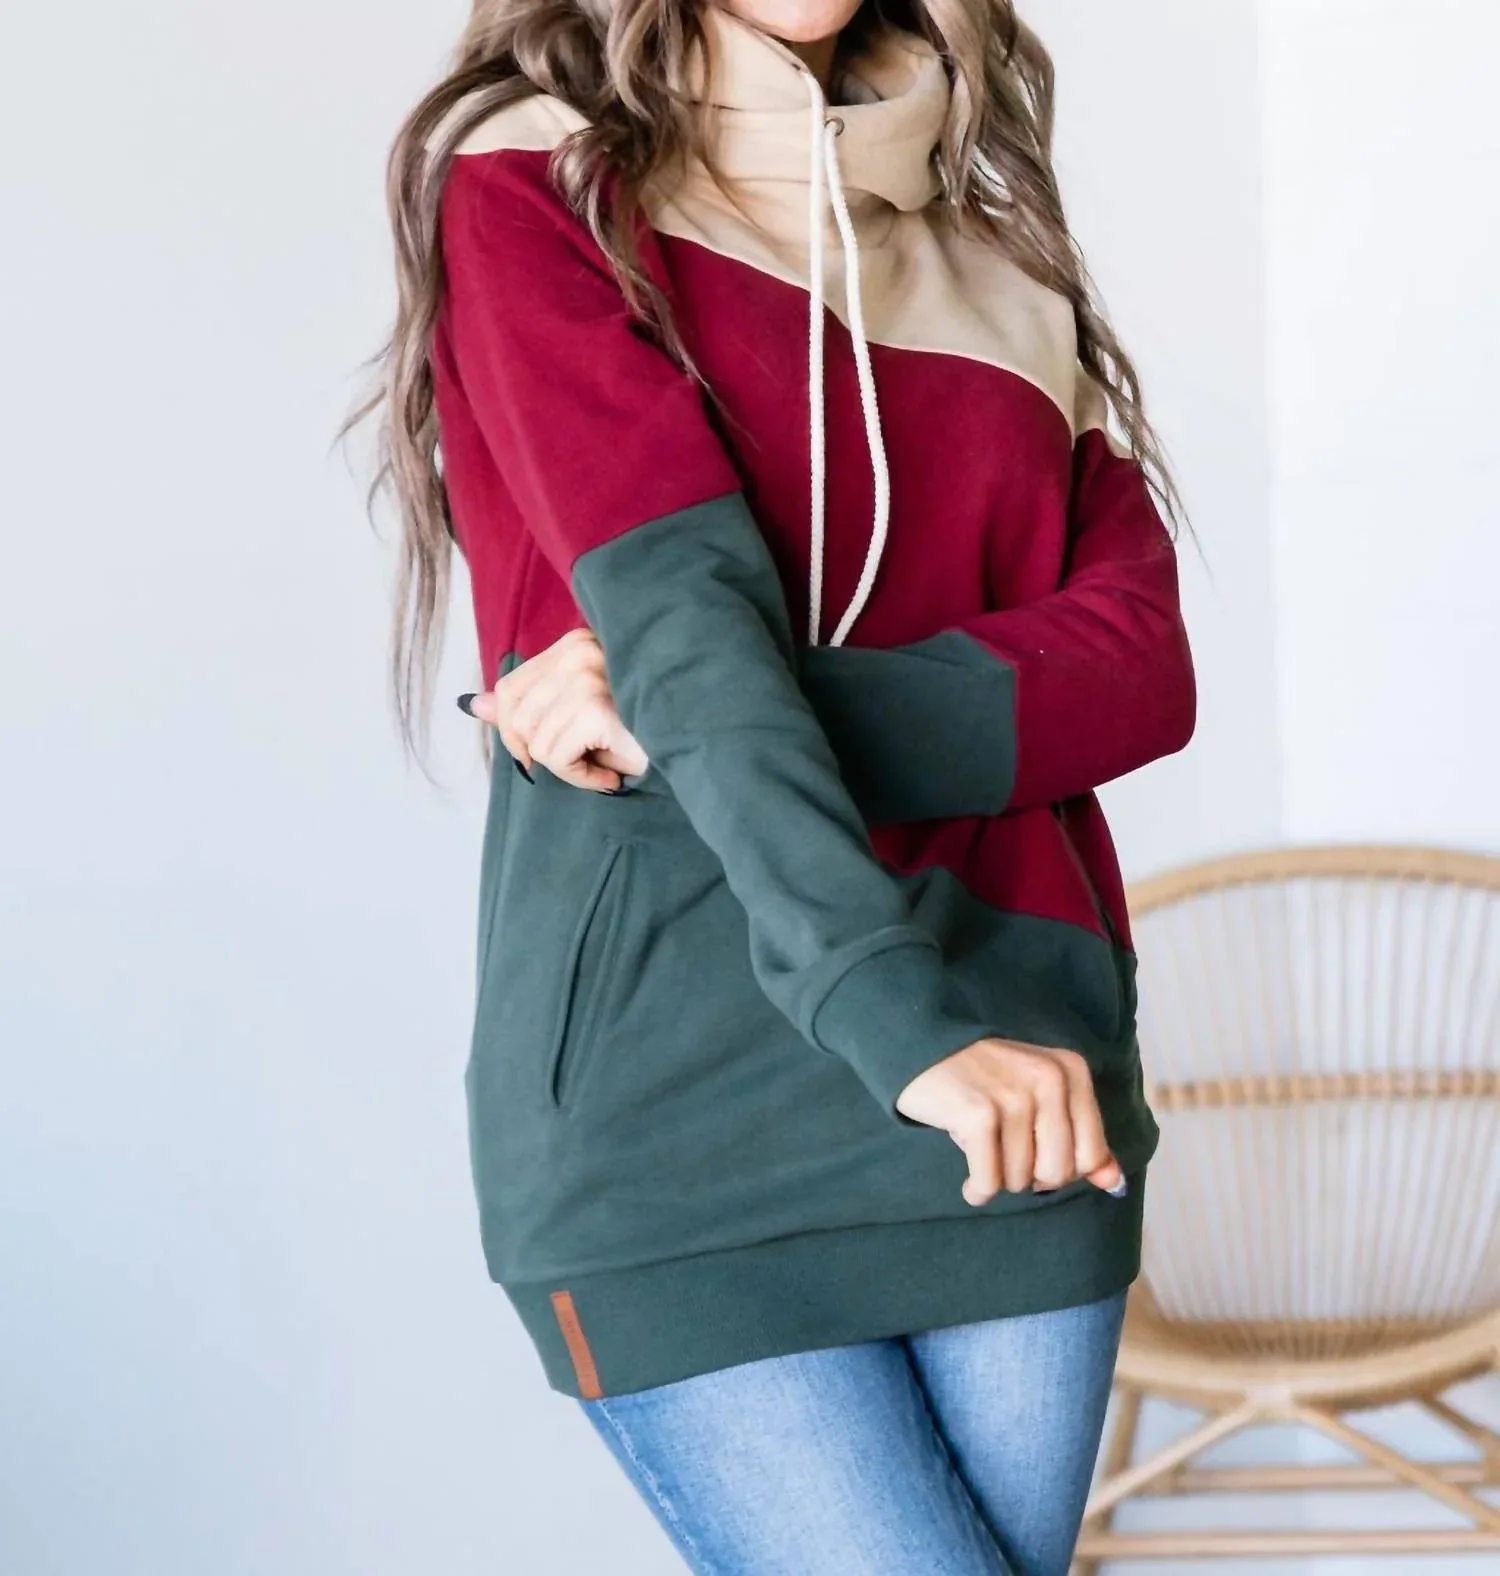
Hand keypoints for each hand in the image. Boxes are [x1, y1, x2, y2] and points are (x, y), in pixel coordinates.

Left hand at [462, 628, 647, 792]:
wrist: (698, 741)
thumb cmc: (644, 729)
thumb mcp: (579, 714)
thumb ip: (529, 705)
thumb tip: (475, 706)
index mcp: (575, 643)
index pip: (510, 688)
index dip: (516, 730)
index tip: (545, 752)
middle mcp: (580, 650)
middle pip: (515, 717)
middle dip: (543, 752)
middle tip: (585, 759)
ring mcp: (588, 676)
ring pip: (534, 742)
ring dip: (569, 768)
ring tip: (606, 765)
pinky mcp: (595, 707)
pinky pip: (556, 759)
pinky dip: (583, 777)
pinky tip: (612, 774)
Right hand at [895, 1039, 1124, 1205]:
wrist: (923, 1048)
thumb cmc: (986, 1079)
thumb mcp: (1039, 1097)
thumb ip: (1081, 1138)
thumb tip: (1113, 1182)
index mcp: (1071, 1071)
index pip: (1091, 1155)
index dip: (1061, 1168)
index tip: (1035, 1154)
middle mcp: (1048, 1079)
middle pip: (1058, 1172)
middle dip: (1029, 1177)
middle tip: (1005, 1155)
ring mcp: (1014, 1096)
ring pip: (1021, 1179)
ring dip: (998, 1178)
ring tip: (982, 1151)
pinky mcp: (978, 1114)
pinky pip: (989, 1181)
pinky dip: (978, 1190)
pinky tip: (969, 1180)